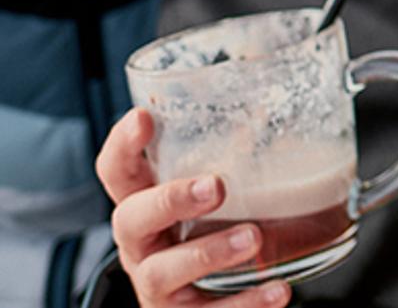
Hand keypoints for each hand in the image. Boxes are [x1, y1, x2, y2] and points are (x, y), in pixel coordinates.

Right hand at [96, 109, 291, 307]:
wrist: (210, 304)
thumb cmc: (209, 235)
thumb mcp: (212, 199)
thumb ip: (234, 159)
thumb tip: (273, 110)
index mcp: (144, 207)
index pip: (117, 172)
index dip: (123, 146)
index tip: (145, 118)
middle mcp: (142, 246)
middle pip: (130, 220)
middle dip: (170, 201)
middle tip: (216, 186)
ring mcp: (157, 285)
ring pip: (164, 271)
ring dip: (209, 252)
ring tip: (254, 237)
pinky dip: (245, 302)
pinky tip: (278, 289)